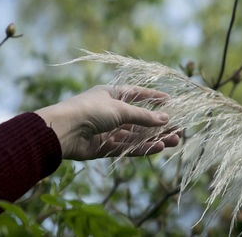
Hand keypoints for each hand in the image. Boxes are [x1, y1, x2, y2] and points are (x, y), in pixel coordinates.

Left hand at [35, 85, 179, 159]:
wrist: (64, 131)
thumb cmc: (90, 110)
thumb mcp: (120, 109)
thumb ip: (143, 116)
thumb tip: (166, 119)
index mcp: (110, 95)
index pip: (136, 94)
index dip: (152, 97)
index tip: (169, 100)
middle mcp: (109, 112)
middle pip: (138, 119)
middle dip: (157, 124)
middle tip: (177, 129)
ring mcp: (107, 130)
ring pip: (135, 135)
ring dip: (154, 138)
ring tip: (174, 140)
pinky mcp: (104, 147)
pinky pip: (127, 147)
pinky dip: (142, 148)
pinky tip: (158, 148)